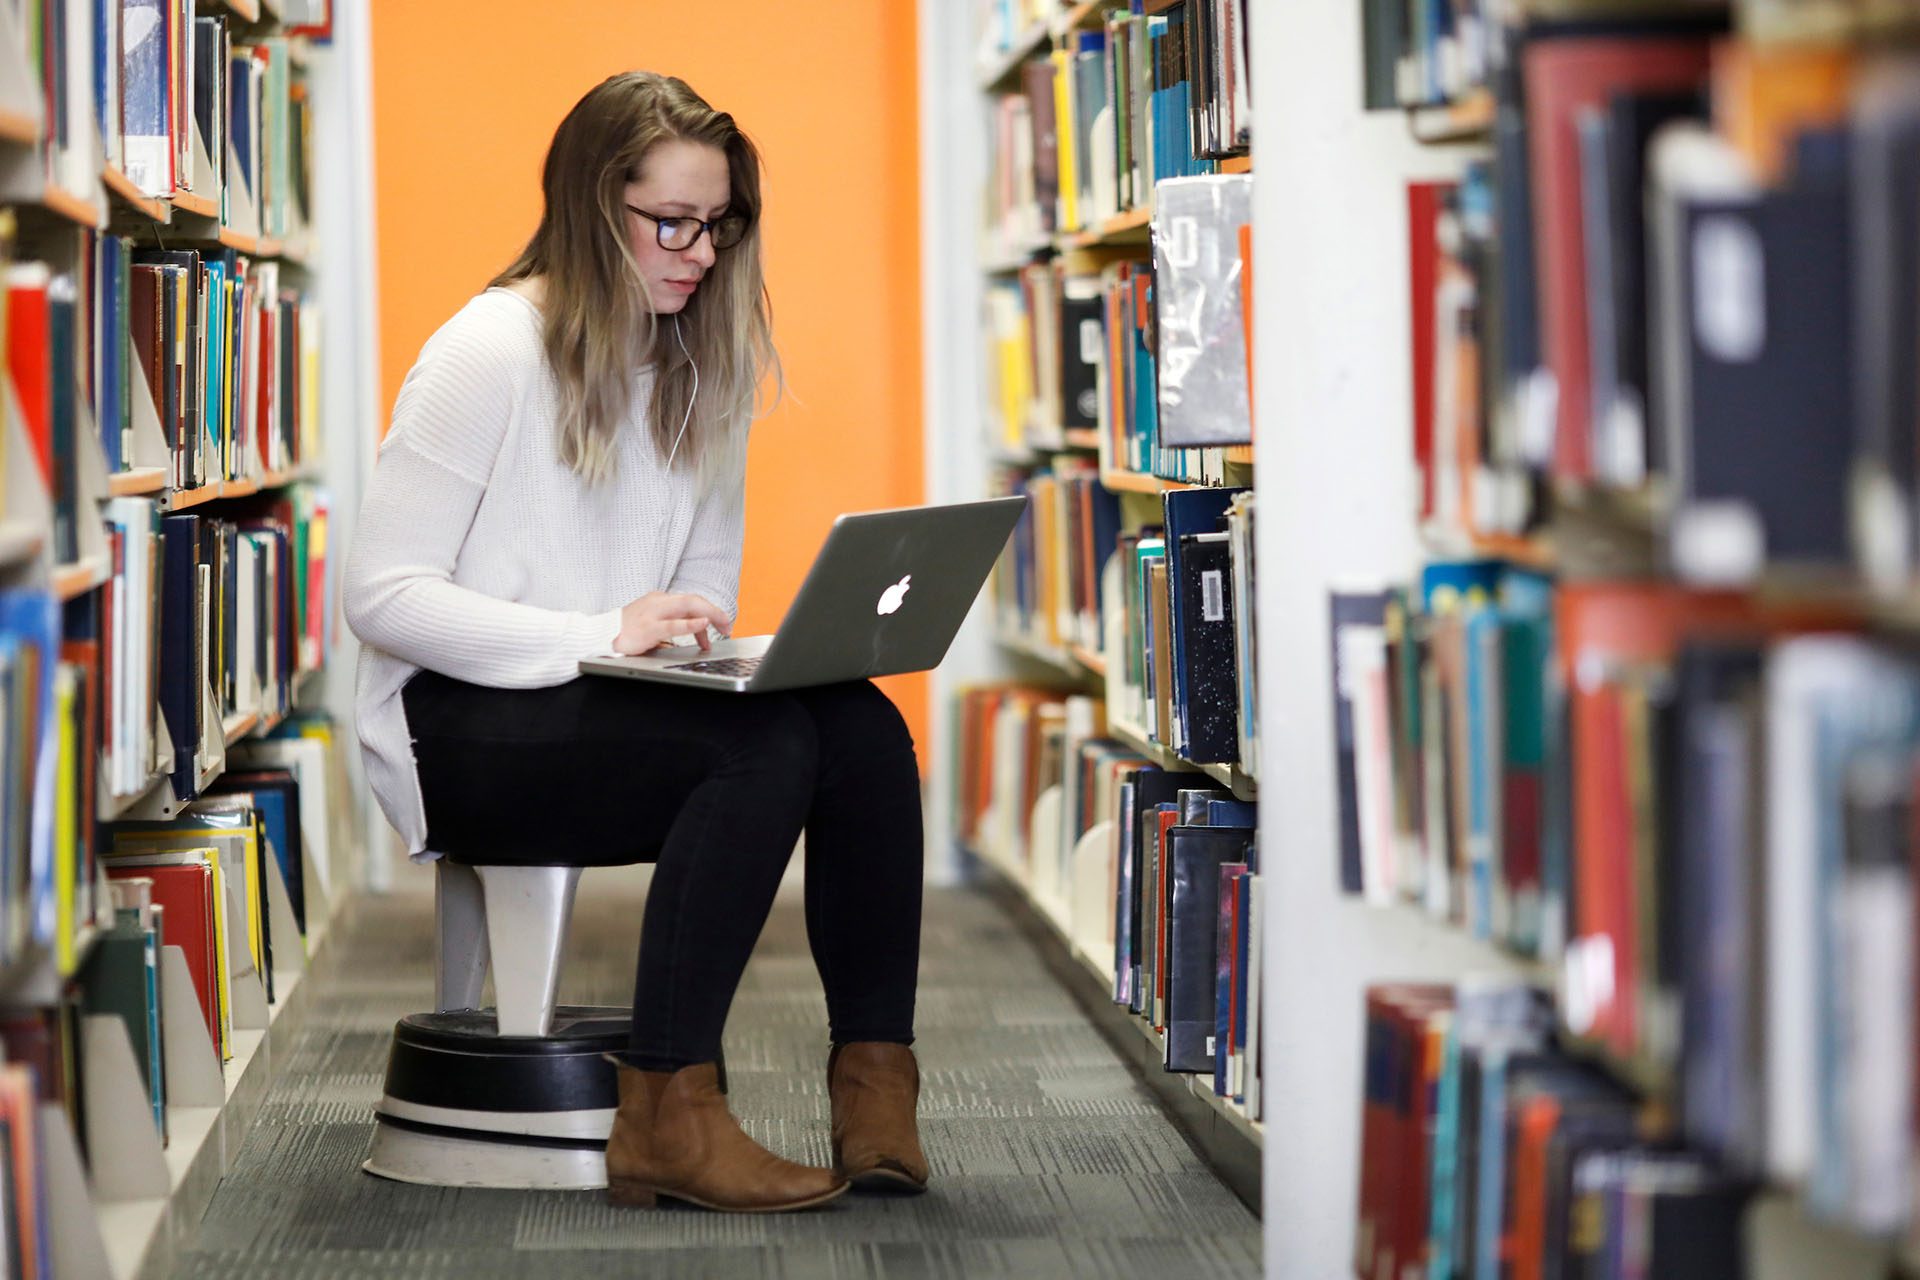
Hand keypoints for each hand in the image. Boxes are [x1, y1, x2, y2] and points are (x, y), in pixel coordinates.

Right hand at [614, 592, 730, 655]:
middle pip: (693, 600)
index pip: (690, 601)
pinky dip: (690, 624)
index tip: (721, 625)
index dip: (710, 611)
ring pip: (687, 606)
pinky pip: (673, 624)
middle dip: (715, 611)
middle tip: (728, 626)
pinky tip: (703, 625)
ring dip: (709, 614)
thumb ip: (674, 624)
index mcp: (660, 600)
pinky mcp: (648, 628)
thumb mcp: (654, 623)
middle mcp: (658, 602)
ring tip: (723, 625)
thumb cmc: (628, 631)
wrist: (601, 635)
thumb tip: (699, 633)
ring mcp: (653, 613)